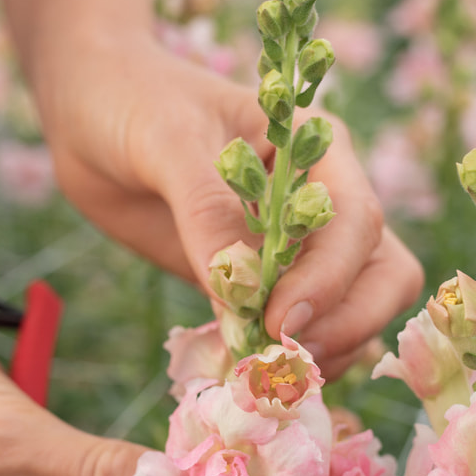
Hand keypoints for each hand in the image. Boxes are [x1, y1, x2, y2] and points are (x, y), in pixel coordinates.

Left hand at [32, 38, 423, 376]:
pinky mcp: (261, 286)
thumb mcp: (167, 140)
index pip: (357, 223)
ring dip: (322, 353)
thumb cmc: (134, 102)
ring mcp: (297, 249)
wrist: (92, 115)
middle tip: (282, 359)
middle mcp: (324, 202)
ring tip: (259, 373)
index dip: (329, 280)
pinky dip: (283, 363)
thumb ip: (207, 209)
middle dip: (348, 324)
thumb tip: (238, 289)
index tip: (278, 320)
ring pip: (355, 313)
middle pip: (383, 275)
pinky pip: (298, 334)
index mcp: (318, 150)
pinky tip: (241, 370)